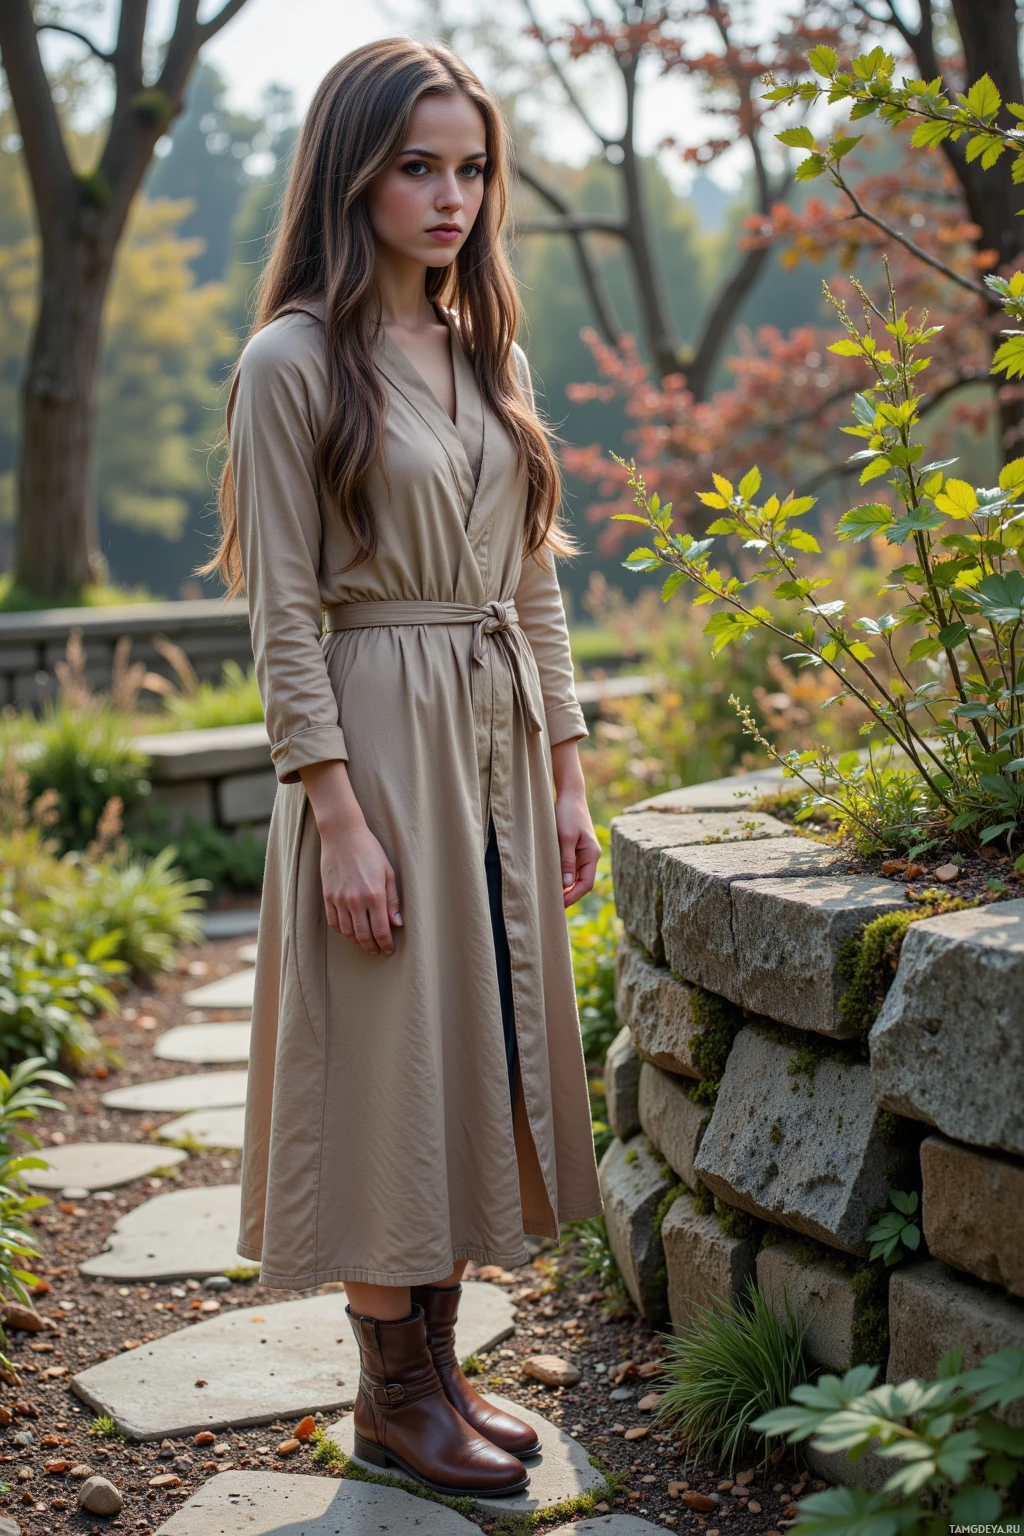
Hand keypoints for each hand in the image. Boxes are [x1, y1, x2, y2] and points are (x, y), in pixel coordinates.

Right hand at [319, 818, 402, 953]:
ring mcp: (339, 899)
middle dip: (372, 946)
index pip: (381, 930)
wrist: (342, 835)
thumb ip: (393, 900)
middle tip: (377, 949)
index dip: (386, 944)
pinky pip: (333, 922)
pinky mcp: (327, 896)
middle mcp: (356, 900)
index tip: (389, 949)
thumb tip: (397, 923)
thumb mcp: (388, 872)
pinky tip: (349, 930)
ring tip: (364, 941)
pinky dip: (342, 931)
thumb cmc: (369, 850)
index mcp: (374, 895)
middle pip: (363, 936)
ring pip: (347, 932)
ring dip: (357, 941)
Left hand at [554, 790, 600, 908]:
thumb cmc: (568, 814)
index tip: (559, 904)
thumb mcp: (565, 838)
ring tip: (550, 895)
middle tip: (552, 904)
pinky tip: (552, 880)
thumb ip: (566, 861)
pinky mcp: (576, 849)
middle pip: (581, 883)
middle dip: (569, 895)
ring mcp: (583, 853)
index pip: (586, 883)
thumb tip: (566, 884)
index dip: (573, 896)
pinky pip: (571, 868)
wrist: (570, 796)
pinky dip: (563, 876)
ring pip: (576, 877)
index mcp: (591, 854)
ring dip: (565, 887)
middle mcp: (590, 856)